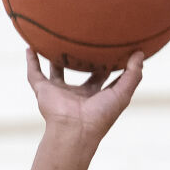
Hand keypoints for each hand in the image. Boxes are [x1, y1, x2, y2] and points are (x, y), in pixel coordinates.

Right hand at [27, 48, 142, 148]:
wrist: (75, 130)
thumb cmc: (101, 116)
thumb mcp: (122, 94)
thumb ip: (133, 74)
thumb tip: (140, 53)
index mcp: (95, 96)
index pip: (102, 77)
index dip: (107, 63)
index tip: (111, 46)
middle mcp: (77, 94)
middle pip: (80, 73)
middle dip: (83, 59)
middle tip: (86, 39)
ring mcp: (60, 92)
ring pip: (56, 71)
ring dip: (55, 58)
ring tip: (55, 40)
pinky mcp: (44, 91)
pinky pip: (34, 74)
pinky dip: (31, 62)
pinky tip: (30, 47)